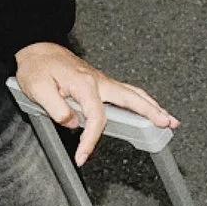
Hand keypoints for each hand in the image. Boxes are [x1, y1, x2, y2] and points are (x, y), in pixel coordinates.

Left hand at [12, 41, 178, 166]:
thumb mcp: (38, 88)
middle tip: (167, 123)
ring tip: (168, 119)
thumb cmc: (38, 67)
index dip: (91, 140)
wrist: (38, 49)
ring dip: (152, 106)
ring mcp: (102, 81)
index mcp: (85, 83)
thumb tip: (74, 123)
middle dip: (151, 112)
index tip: (82, 156)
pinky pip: (126, 92)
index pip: (96, 118)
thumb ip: (56, 108)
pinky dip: (141, 101)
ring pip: (133, 94)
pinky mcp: (101, 82)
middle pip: (131, 98)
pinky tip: (148, 108)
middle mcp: (98, 81)